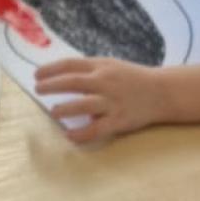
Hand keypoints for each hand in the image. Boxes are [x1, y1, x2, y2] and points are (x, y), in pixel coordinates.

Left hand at [37, 56, 174, 143]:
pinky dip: (81, 133)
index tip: (37, 74)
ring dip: (64, 109)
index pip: (71, 65)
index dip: (51, 69)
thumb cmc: (133, 78)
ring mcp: (112, 102)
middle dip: (52, 85)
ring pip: (83, 105)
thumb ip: (90, 71)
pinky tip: (70, 135)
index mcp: (102, 67)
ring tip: (53, 112)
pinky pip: (96, 129)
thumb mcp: (112, 66)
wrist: (162, 91)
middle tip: (38, 89)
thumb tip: (61, 78)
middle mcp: (106, 82)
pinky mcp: (119, 120)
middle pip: (72, 82)